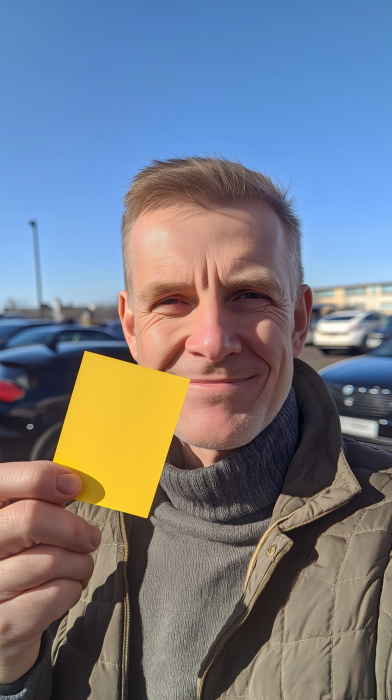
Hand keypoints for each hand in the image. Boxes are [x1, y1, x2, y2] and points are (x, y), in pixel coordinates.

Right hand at [0, 460, 100, 683]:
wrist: (2, 627)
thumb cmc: (17, 564)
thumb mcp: (18, 528)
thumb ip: (37, 501)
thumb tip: (69, 482)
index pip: (3, 480)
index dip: (42, 476)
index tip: (72, 485)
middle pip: (31, 518)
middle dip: (73, 526)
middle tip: (90, 537)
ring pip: (52, 559)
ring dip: (80, 562)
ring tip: (78, 567)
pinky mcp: (5, 624)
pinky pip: (59, 593)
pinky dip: (74, 588)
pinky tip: (67, 588)